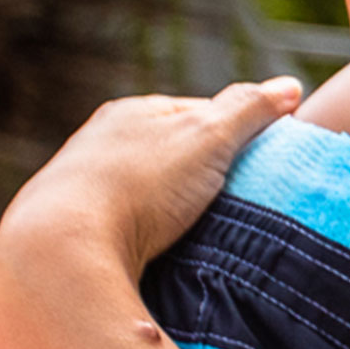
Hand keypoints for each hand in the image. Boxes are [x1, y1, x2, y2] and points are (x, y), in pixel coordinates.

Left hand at [0, 79, 303, 282]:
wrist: (60, 253)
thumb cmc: (139, 187)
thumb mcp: (209, 138)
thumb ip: (249, 109)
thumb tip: (289, 86)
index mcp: (128, 114)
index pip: (193, 113)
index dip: (232, 135)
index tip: (258, 164)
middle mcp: (96, 146)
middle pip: (163, 156)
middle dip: (197, 177)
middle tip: (233, 207)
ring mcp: (75, 191)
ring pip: (136, 195)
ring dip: (165, 213)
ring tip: (197, 241)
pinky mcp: (64, 236)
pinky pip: (115, 232)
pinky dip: (139, 242)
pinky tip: (155, 261)